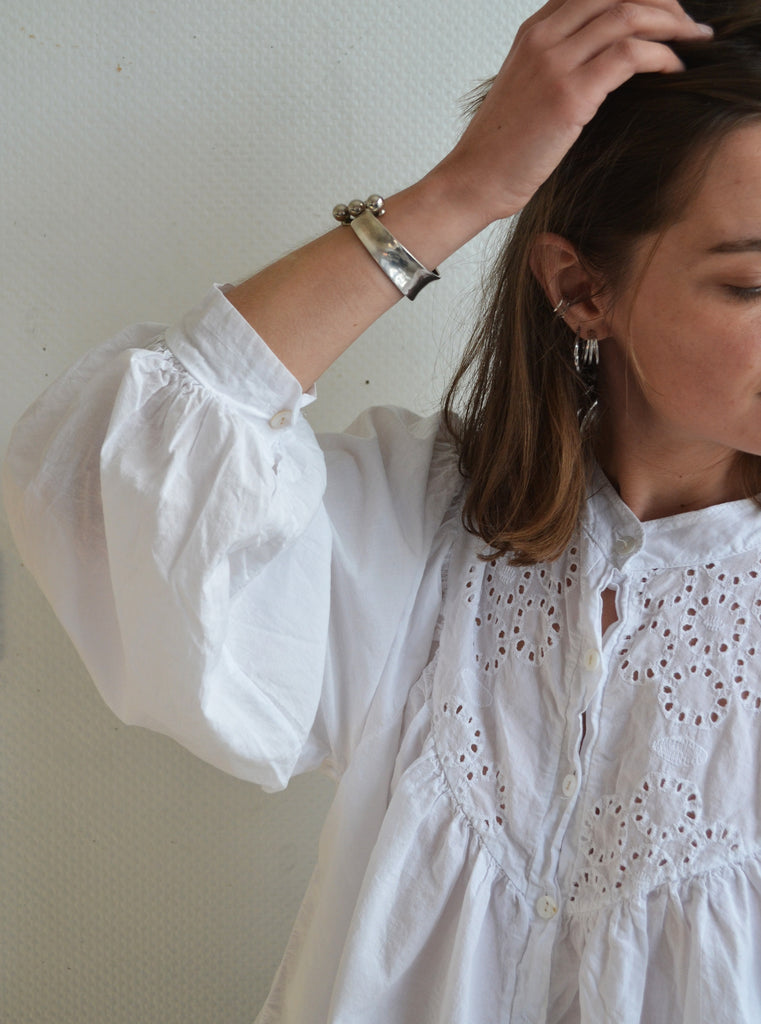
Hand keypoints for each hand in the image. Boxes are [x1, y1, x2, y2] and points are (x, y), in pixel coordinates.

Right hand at [437, 0, 712, 225]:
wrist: (474, 181)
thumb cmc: (502, 149)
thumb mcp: (526, 91)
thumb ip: (558, 66)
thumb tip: (605, 65)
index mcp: (533, 32)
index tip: (665, 12)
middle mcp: (543, 38)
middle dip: (663, 1)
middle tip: (689, 25)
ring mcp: (554, 63)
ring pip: (629, 14)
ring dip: (672, 24)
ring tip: (693, 40)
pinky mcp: (569, 95)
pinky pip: (630, 55)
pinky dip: (662, 56)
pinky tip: (674, 69)